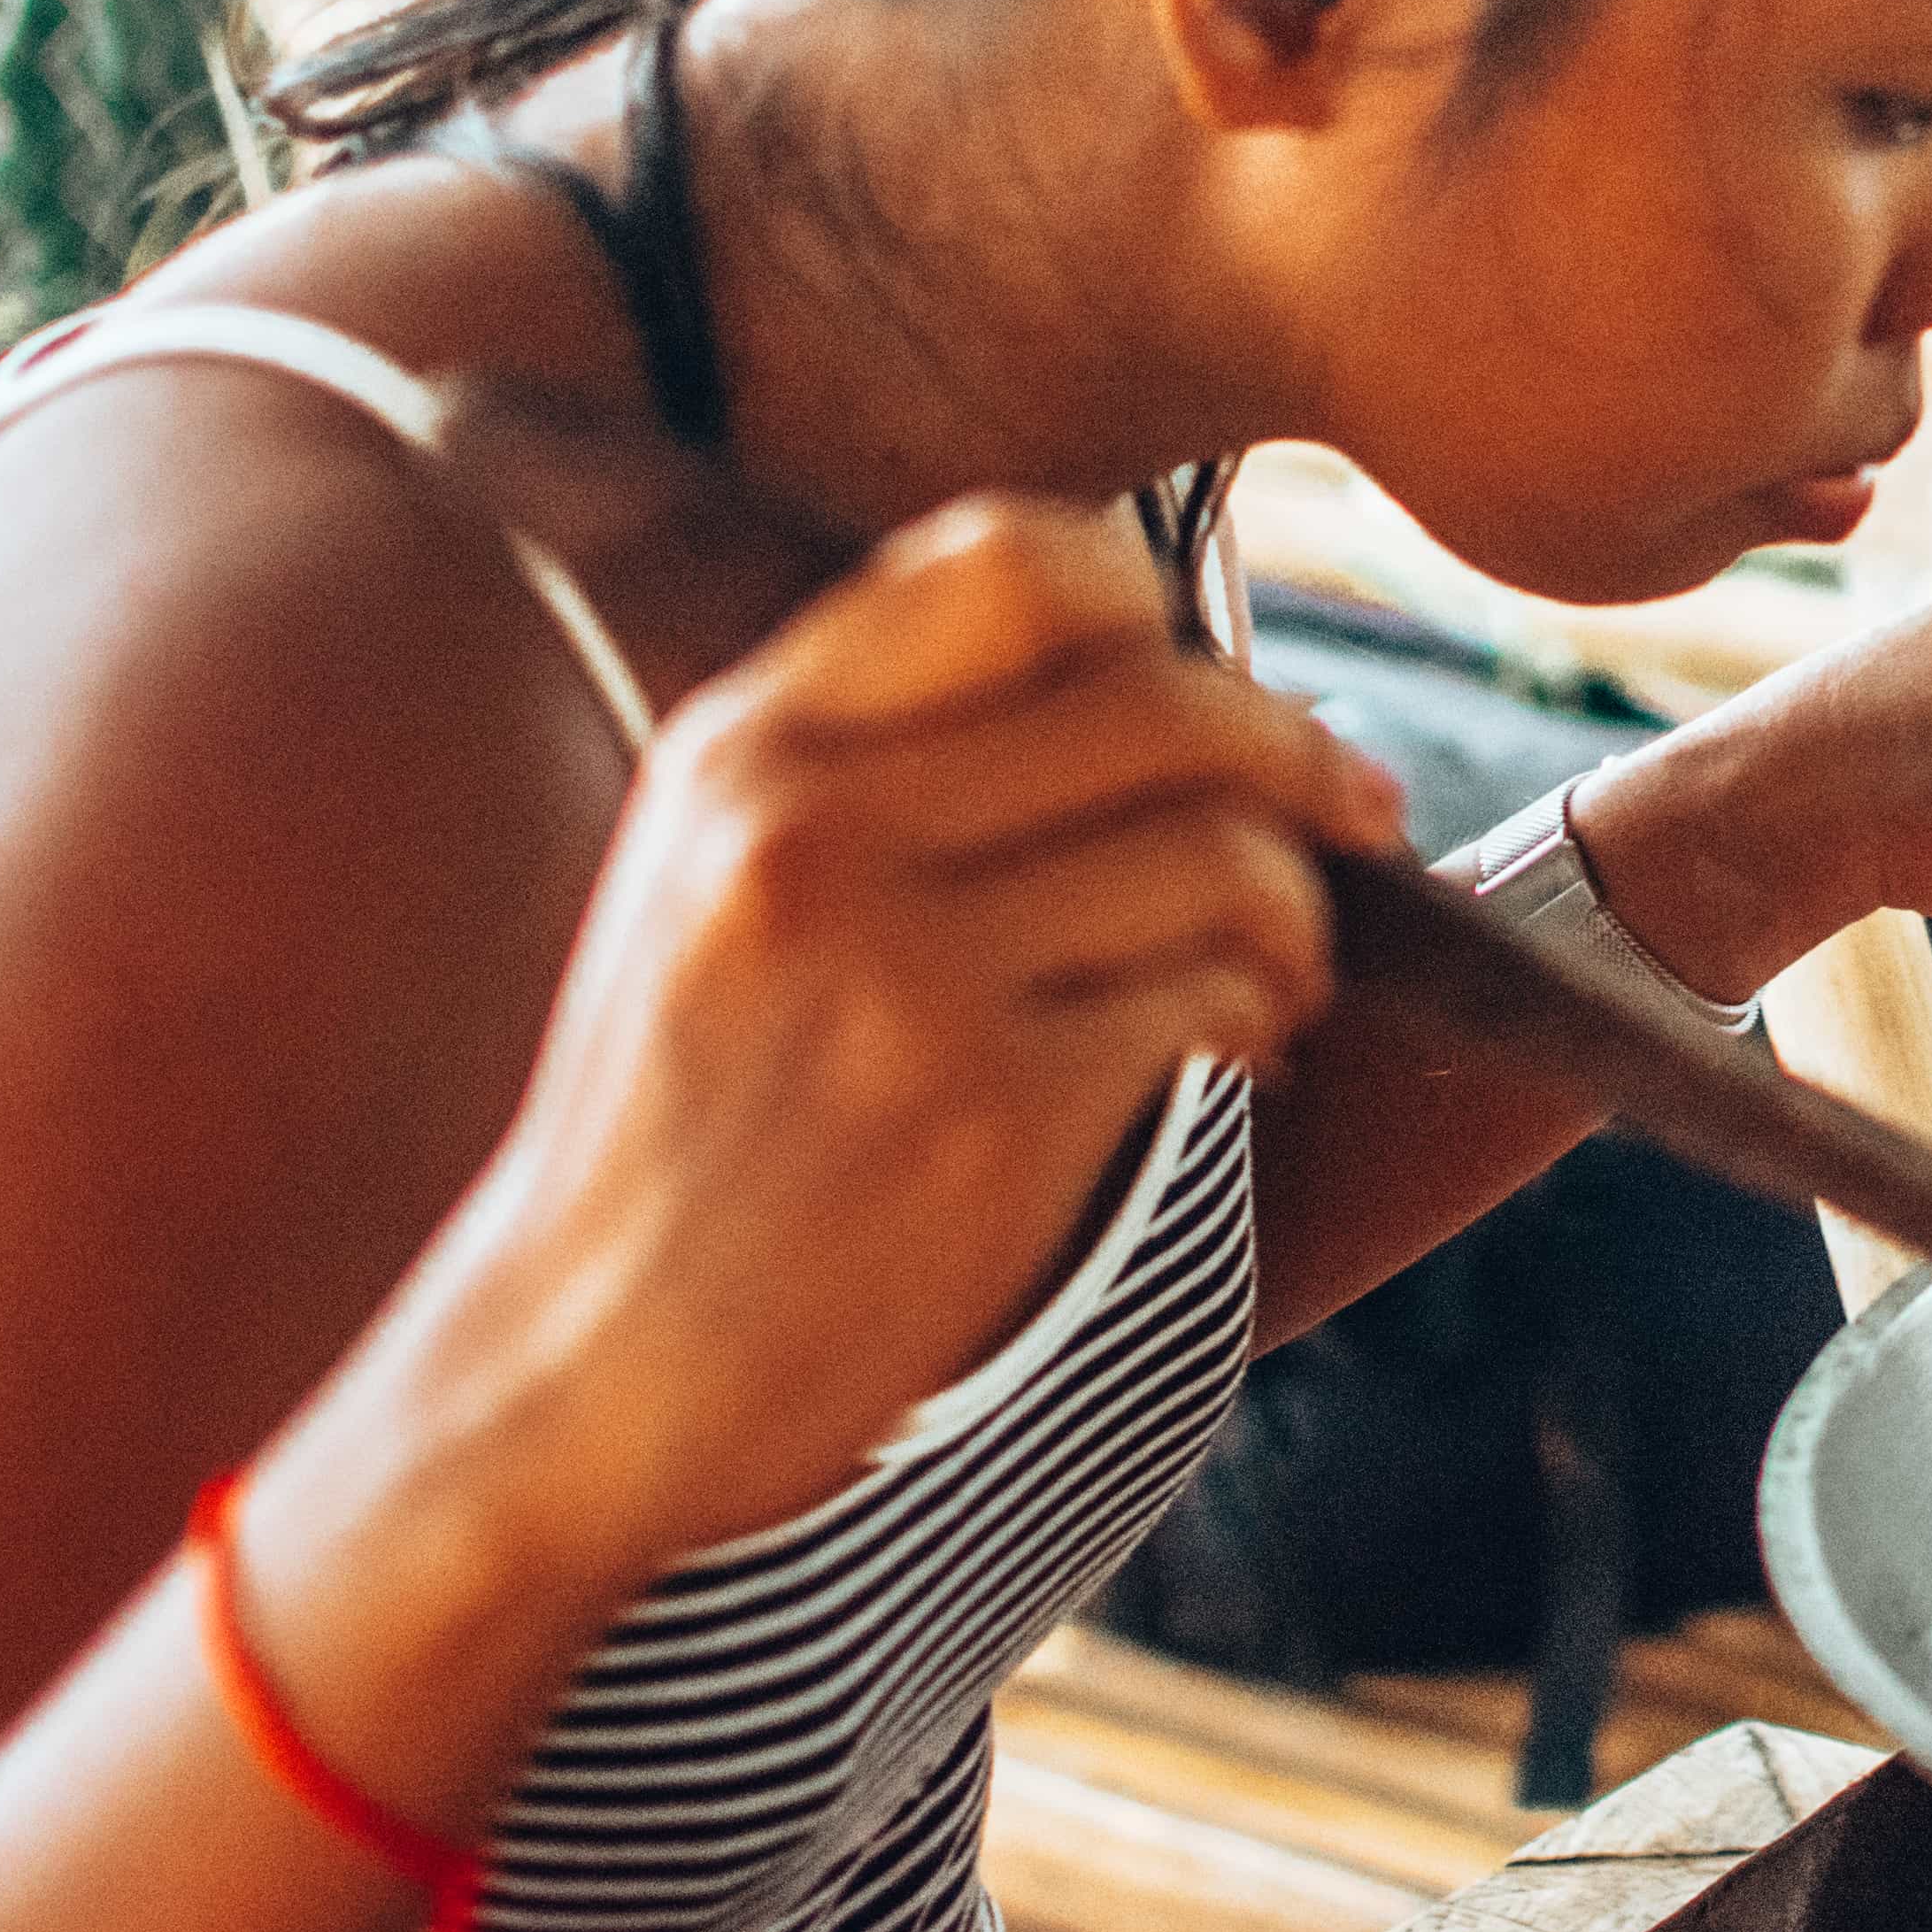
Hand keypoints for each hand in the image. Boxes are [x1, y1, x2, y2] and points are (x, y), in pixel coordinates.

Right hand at [339, 494, 1408, 1581]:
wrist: (577, 1372)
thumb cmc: (676, 1130)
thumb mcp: (706, 883)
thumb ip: (873, 760)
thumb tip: (1148, 674)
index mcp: (743, 749)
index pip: (1008, 559)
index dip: (1152, 602)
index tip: (1209, 673)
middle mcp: (814, 832)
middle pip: (1164, 702)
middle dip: (1298, 753)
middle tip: (1354, 809)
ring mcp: (904, 977)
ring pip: (1219, 853)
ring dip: (1299, 911)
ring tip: (1279, 969)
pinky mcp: (990, 1117)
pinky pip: (1211, 1000)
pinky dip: (1259, 1018)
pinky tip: (1237, 1053)